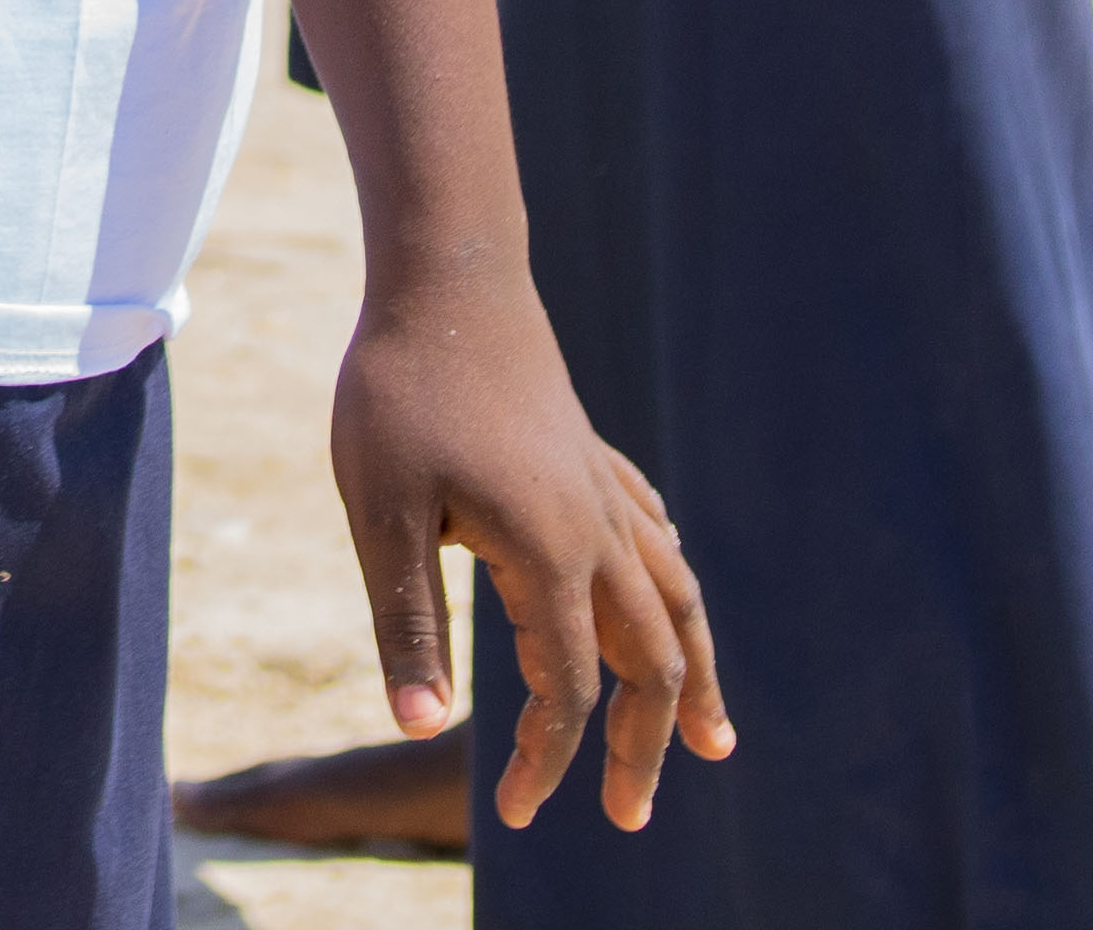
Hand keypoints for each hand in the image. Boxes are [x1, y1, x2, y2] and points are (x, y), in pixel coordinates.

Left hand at [330, 252, 732, 832]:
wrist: (445, 275)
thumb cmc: (401, 390)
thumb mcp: (381, 511)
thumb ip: (407, 620)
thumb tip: (414, 728)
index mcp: (550, 556)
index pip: (570, 689)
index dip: (548, 760)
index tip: (515, 814)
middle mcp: (597, 530)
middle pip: (649, 660)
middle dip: (644, 746)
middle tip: (630, 816)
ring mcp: (601, 489)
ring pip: (674, 599)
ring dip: (690, 673)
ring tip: (712, 738)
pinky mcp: (588, 454)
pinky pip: (651, 530)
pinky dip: (668, 576)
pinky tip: (670, 578)